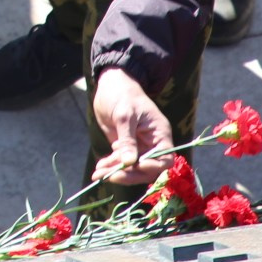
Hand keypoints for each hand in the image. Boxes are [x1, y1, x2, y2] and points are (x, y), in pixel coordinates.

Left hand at [92, 67, 172, 185]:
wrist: (111, 85)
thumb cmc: (123, 95)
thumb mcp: (125, 116)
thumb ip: (127, 139)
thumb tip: (129, 162)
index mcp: (160, 134)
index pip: (164, 159)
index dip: (152, 167)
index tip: (134, 166)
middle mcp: (152, 143)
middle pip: (147, 168)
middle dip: (129, 174)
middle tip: (109, 176)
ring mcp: (139, 146)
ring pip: (131, 167)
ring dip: (115, 172)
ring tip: (97, 174)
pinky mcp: (126, 146)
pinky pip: (121, 162)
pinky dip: (111, 166)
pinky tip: (99, 168)